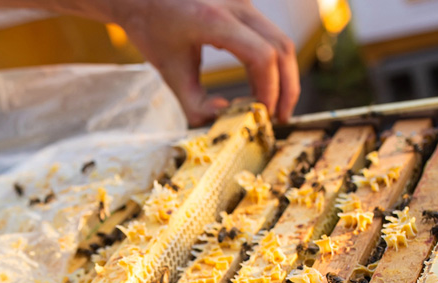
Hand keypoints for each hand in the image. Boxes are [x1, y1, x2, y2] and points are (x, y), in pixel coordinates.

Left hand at [111, 0, 299, 124]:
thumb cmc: (152, 30)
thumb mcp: (169, 72)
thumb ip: (194, 103)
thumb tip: (225, 114)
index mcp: (214, 20)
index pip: (262, 57)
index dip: (268, 90)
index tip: (261, 115)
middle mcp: (236, 4)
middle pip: (281, 48)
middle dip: (285, 87)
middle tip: (279, 117)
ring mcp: (243, 1)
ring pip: (280, 40)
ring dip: (283, 76)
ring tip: (274, 107)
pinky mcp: (244, 5)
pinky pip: (269, 35)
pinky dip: (272, 63)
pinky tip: (262, 87)